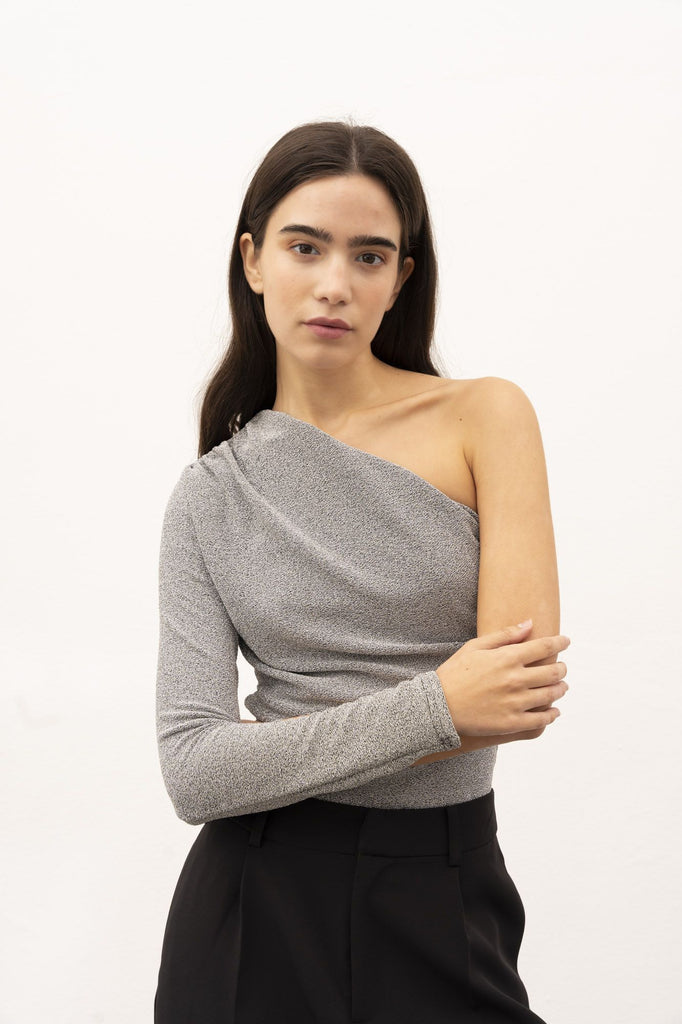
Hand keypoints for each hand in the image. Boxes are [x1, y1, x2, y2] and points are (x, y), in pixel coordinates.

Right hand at [435, 619, 569, 736]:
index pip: (544, 647)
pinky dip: (552, 714)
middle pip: (552, 672)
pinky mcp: (511, 723)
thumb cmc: (455, 673)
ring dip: (560, 689)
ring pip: (550, 695)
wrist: (438, 707)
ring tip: (562, 687)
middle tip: (562, 667)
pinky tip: (554, 711)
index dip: (559, 643)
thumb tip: (530, 624)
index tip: (566, 641)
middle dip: (561, 668)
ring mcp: (515, 703)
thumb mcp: (475, 647)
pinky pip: (541, 720)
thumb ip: (504, 635)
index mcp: (507, 658)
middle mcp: (515, 680)